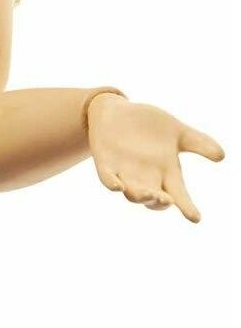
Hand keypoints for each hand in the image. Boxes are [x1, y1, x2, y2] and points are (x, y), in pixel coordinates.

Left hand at [87, 92, 223, 222]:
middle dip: (159, 202)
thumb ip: (198, 143)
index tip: (195, 218)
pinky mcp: (105, 163)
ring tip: (149, 193)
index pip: (179, 194)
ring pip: (132, 193)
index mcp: (165, 172)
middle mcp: (145, 177)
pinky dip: (112, 183)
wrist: (117, 110)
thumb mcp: (177, 132)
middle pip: (153, 199)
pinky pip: (107, 178)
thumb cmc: (150, 124)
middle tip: (167, 200)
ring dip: (140, 195)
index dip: (186, 207)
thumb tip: (222, 156)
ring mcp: (124, 172)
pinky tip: (117, 186)